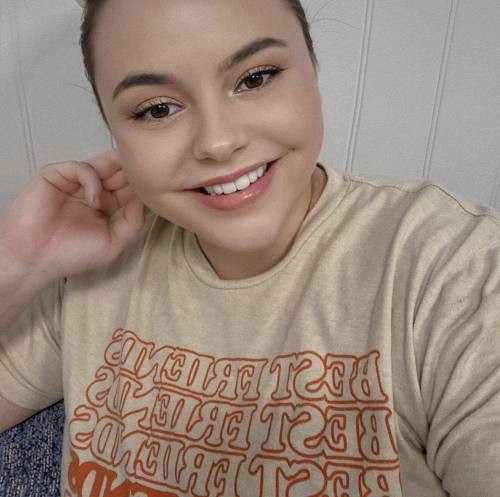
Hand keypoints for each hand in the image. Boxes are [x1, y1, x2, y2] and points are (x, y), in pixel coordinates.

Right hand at [0, 150, 144, 280]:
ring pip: (101, 164)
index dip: (141, 184)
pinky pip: (80, 167)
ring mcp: (74, 182)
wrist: (35, 259)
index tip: (156, 185)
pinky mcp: (55, 176)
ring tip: (126, 181)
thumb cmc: (72, 254)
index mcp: (107, 205)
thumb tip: (144, 199)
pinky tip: (95, 200)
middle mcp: (93, 191)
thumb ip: (132, 221)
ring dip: (117, 170)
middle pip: (118, 172)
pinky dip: (91, 179)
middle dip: (132, 171)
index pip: (128, 187)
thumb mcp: (113, 242)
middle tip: (147, 170)